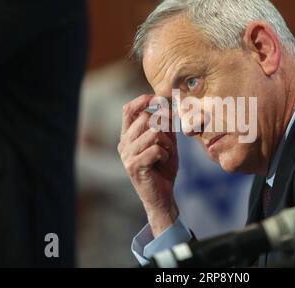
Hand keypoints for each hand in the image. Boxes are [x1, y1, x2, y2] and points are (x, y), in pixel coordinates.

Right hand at [118, 94, 178, 236]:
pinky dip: (166, 154)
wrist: (162, 195)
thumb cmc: (163, 168)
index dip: (143, 100)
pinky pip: (156, 149)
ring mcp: (127, 155)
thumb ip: (166, 126)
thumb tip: (168, 106)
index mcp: (128, 135)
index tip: (159, 99)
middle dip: (164, 126)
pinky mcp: (134, 166)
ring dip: (166, 142)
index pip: (128, 109)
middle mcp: (124, 143)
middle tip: (170, 140)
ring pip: (152, 133)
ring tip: (166, 153)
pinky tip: (163, 162)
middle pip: (144, 118)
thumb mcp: (167, 142)